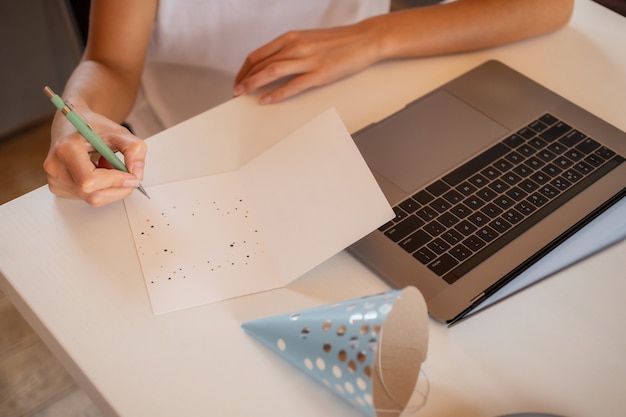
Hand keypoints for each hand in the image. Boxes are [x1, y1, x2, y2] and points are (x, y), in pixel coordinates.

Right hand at [44, 106, 146, 206]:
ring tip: (108, 167)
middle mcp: (55, 166)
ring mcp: (54, 179)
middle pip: (93, 195)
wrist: (72, 123)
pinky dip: (101, 189)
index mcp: (65, 149)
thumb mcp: (119, 132)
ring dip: (110, 187)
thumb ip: (134, 149)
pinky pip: (87, 198)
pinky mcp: (57, 187)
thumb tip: (137, 175)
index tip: (132, 177)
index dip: (116, 182)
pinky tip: (98, 172)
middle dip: (117, 188)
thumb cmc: (93, 126)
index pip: (90, 180)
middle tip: (126, 173)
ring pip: (93, 199)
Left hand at [234, 20, 382, 103]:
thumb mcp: (310, 40)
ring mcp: (308, 60)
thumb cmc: (340, 41)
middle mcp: (296, 46)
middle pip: (261, 63)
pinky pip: (293, 85)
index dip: (245, 69)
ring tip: (242, 95)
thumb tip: (275, 63)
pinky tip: (267, 100)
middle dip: (244, 78)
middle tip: (235, 91)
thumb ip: (292, 50)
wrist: (365, 39)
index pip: (258, 54)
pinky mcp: (319, 74)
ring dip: (253, 84)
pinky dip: (277, 93)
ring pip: (271, 71)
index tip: (239, 79)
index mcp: (292, 37)